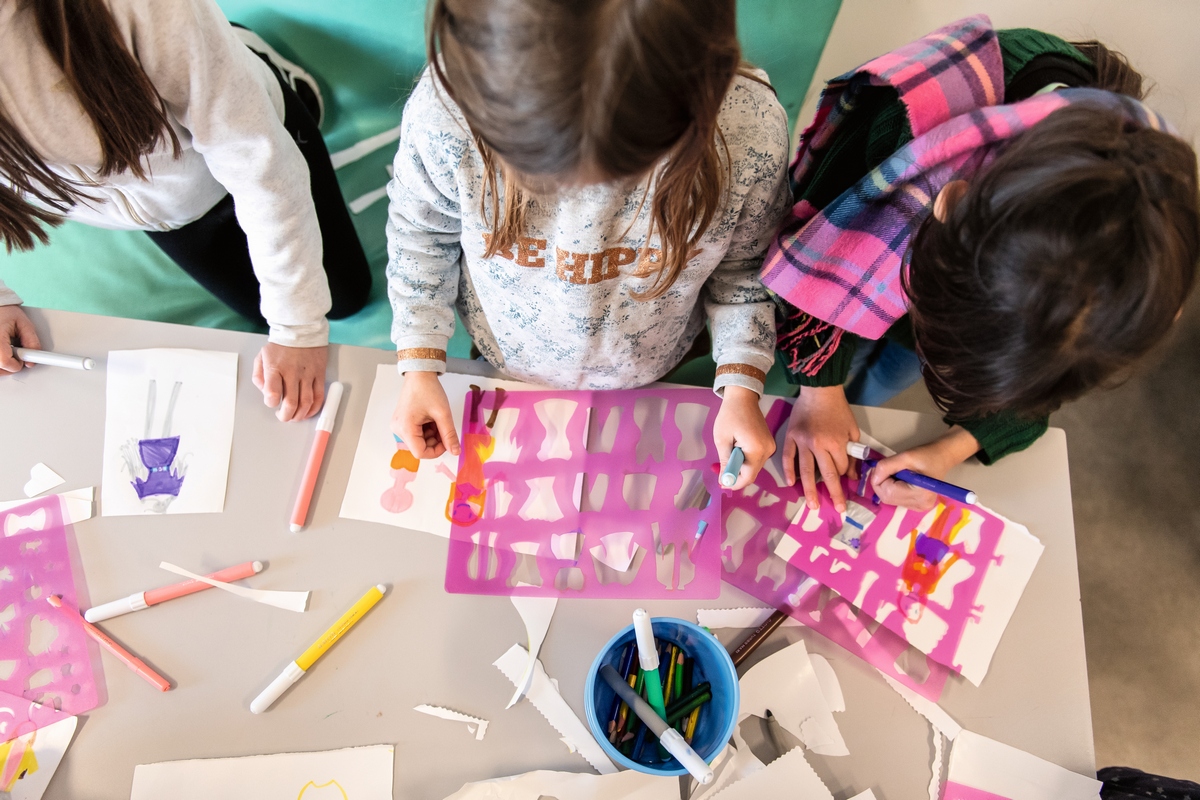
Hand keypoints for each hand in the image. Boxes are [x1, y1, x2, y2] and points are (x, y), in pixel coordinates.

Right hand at [0, 305, 40, 373]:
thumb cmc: (7, 313)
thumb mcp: (25, 325)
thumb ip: (32, 342)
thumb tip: (33, 360)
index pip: (4, 361)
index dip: (16, 365)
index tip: (21, 361)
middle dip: (10, 366)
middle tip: (15, 355)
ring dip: (3, 365)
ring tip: (8, 352)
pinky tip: (2, 353)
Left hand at [252, 343, 327, 421]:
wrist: (300, 329)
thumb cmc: (281, 345)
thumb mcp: (261, 357)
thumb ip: (258, 376)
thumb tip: (265, 392)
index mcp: (275, 368)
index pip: (272, 393)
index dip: (271, 403)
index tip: (272, 402)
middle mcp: (292, 373)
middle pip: (291, 403)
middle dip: (286, 415)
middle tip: (284, 416)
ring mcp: (307, 374)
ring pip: (306, 402)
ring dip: (300, 415)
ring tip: (295, 416)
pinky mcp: (319, 374)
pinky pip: (319, 396)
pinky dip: (314, 408)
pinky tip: (308, 411)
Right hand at [391, 370, 459, 458]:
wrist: (419, 374)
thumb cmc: (429, 390)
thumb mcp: (443, 413)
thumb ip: (449, 435)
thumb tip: (456, 451)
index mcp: (405, 428)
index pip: (420, 453)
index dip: (436, 451)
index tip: (448, 442)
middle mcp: (398, 429)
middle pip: (419, 447)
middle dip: (435, 442)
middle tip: (445, 428)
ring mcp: (399, 426)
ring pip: (419, 441)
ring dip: (432, 436)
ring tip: (438, 420)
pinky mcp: (402, 422)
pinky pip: (416, 433)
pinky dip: (427, 430)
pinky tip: (432, 419)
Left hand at [712, 385, 774, 490]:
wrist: (743, 398)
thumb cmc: (730, 416)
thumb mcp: (722, 439)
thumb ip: (725, 461)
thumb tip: (725, 479)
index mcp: (756, 449)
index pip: (748, 476)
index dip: (734, 483)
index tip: (722, 483)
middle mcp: (767, 450)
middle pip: (752, 473)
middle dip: (736, 476)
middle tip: (721, 474)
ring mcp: (770, 447)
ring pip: (755, 467)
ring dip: (741, 468)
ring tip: (726, 461)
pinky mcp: (769, 444)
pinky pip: (757, 459)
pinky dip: (746, 461)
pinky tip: (735, 454)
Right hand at [782, 385, 859, 512]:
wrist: (819, 391)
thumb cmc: (838, 410)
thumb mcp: (852, 430)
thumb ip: (853, 453)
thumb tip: (852, 475)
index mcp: (836, 443)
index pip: (840, 468)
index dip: (844, 475)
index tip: (844, 478)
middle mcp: (819, 445)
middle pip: (826, 475)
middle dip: (832, 494)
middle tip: (836, 509)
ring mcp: (802, 442)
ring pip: (805, 471)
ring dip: (808, 490)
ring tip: (811, 505)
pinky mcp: (790, 437)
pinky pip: (788, 457)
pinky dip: (788, 471)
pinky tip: (790, 483)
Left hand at [870, 426, 979, 510]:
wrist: (942, 457)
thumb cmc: (926, 455)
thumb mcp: (905, 456)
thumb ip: (886, 466)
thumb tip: (874, 477)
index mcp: (921, 494)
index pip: (888, 492)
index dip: (879, 479)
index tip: (880, 466)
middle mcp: (921, 505)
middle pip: (887, 498)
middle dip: (880, 483)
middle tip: (885, 468)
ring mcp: (920, 508)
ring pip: (889, 499)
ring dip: (886, 485)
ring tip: (896, 473)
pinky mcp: (917, 507)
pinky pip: (895, 499)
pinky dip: (892, 489)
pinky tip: (900, 480)